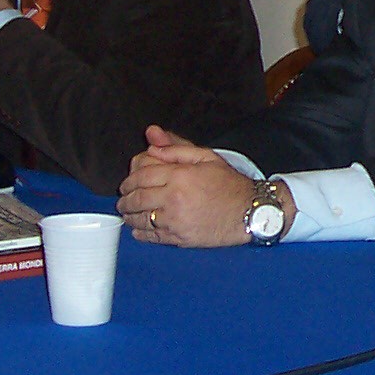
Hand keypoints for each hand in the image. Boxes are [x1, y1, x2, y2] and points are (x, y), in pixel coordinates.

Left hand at [116, 125, 254, 245]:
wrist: (250, 211)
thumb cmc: (230, 184)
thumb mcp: (206, 157)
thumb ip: (175, 147)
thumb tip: (152, 136)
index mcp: (180, 176)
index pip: (141, 176)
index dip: (129, 180)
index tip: (127, 184)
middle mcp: (174, 198)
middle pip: (136, 198)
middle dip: (125, 198)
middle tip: (124, 198)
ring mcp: (175, 220)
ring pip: (139, 218)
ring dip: (129, 215)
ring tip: (129, 212)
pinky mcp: (179, 238)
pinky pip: (150, 236)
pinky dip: (139, 232)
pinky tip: (140, 227)